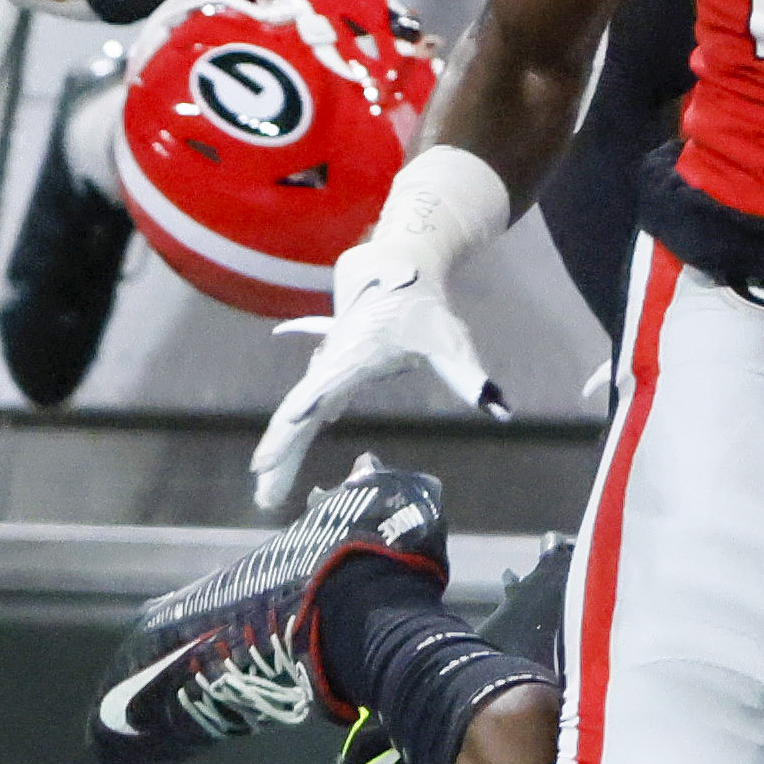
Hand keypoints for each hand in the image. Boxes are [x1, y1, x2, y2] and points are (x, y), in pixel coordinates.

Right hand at [254, 228, 498, 512]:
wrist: (394, 265)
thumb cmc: (420, 303)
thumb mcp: (447, 341)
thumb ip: (469, 377)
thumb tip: (500, 410)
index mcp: (352, 359)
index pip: (318, 392)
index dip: (296, 420)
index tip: (272, 453)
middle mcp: (331, 367)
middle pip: (295, 415)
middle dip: (279, 455)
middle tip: (263, 498)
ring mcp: (327, 371)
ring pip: (295, 415)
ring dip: (282, 451)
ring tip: (267, 491)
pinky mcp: (330, 375)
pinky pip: (305, 408)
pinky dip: (292, 434)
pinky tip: (284, 462)